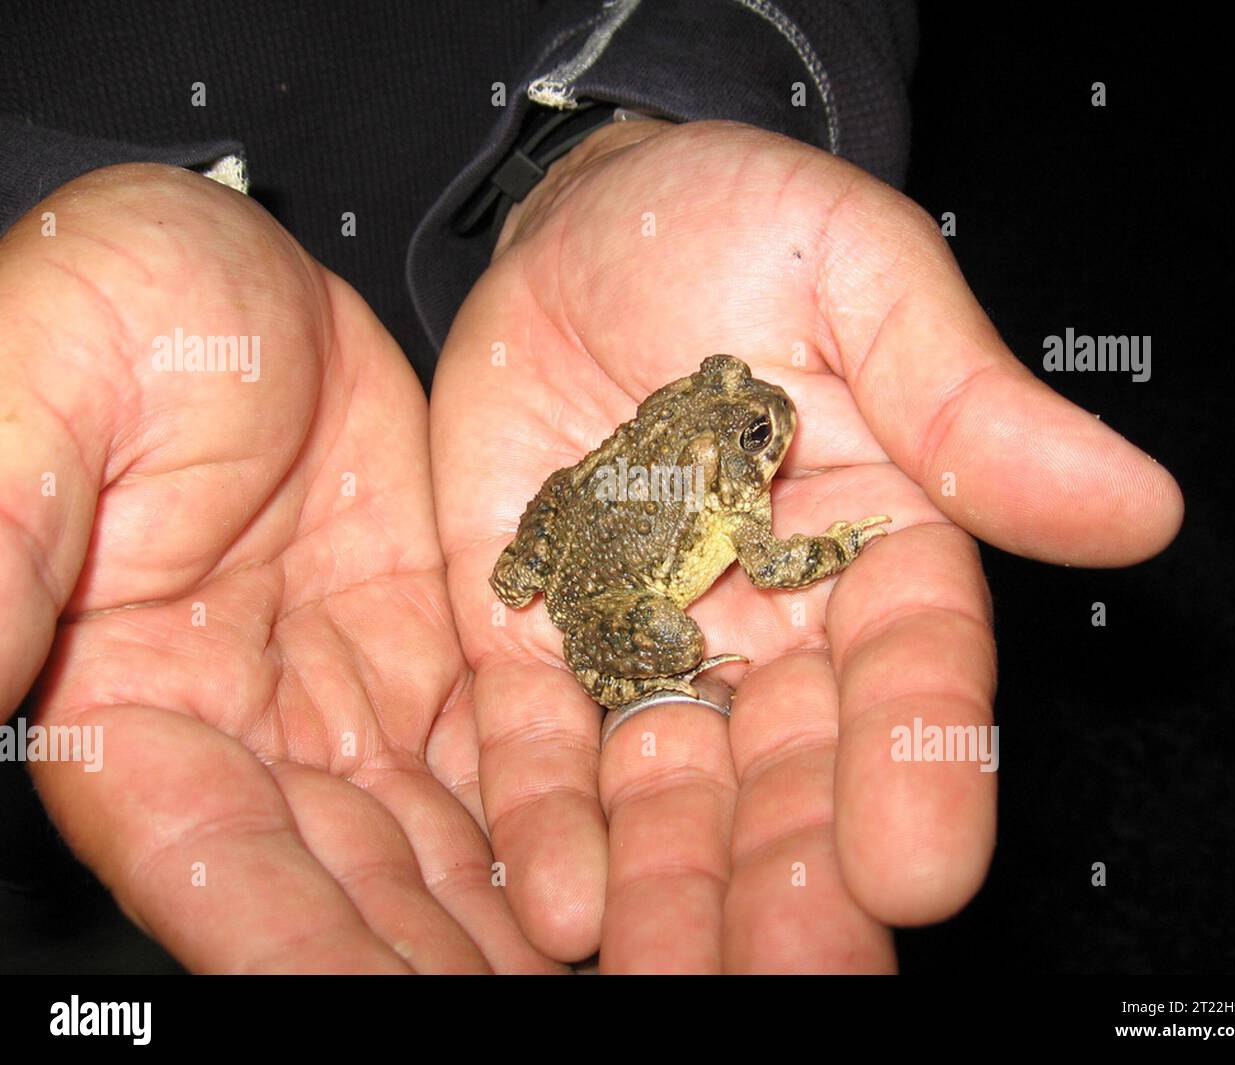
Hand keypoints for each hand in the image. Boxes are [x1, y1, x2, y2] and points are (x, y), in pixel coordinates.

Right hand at [1, 165, 558, 971]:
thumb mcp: (37, 405)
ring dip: (494, 919)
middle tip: (525, 1014)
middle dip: (422, 960)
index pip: (214, 863)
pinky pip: (492, 750)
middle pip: (341, 882)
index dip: (291, 947)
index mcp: (125, 700)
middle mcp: (240, 727)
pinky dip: (541, 818)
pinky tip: (597, 873)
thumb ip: (4, 558)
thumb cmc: (106, 302)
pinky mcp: (426, 644)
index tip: (366, 1004)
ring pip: (429, 840)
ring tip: (579, 974)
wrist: (238, 267)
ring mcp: (340, 694)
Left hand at [432, 119, 1182, 970]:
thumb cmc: (738, 228)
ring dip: (670, 884)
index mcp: (878, 542)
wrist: (585, 219)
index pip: (914, 676)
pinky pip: (542, 733)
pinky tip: (555, 895)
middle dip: (794, 875)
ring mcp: (648, 633)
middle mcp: (771, 618)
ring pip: (672, 782)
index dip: (923, 767)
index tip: (921, 866)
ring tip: (657, 974)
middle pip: (794, 767)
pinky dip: (546, 812)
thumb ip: (966, 401)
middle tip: (793, 980)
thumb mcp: (861, 277)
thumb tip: (1129, 505)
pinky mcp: (533, 627)